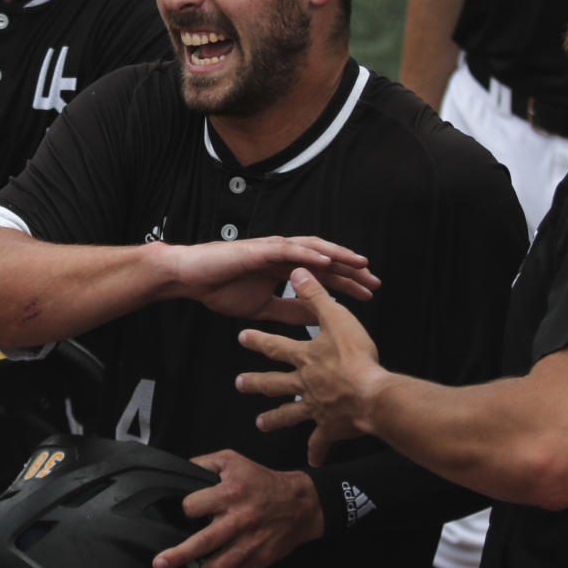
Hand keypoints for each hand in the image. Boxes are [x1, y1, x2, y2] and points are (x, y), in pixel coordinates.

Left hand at [151, 449, 322, 567]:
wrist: (300, 504)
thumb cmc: (262, 481)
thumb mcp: (233, 460)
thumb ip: (204, 464)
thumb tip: (181, 472)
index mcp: (230, 493)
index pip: (192, 507)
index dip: (186, 509)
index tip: (187, 511)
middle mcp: (239, 520)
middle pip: (202, 543)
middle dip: (177, 555)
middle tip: (159, 563)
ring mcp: (249, 543)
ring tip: (194, 567)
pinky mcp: (259, 559)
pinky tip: (218, 566)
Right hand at [167, 235, 377, 323]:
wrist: (192, 279)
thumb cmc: (222, 288)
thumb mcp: (264, 308)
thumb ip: (289, 310)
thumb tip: (314, 318)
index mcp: (286, 269)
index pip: (324, 275)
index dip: (347, 283)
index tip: (368, 294)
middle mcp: (284, 256)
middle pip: (326, 261)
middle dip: (351, 271)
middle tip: (375, 282)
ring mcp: (274, 249)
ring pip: (314, 249)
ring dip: (338, 256)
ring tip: (360, 264)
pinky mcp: (261, 249)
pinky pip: (290, 249)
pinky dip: (310, 253)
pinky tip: (328, 258)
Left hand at [237, 267, 386, 465]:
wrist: (372, 395)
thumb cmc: (357, 357)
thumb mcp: (336, 318)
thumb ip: (316, 295)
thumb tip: (297, 271)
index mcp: (305, 357)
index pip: (276, 346)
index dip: (258, 340)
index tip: (241, 336)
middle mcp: (305, 384)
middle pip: (275, 383)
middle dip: (257, 382)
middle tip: (239, 383)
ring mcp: (316, 407)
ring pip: (290, 414)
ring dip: (275, 418)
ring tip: (260, 424)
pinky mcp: (330, 426)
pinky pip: (320, 441)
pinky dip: (317, 451)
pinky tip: (313, 461)